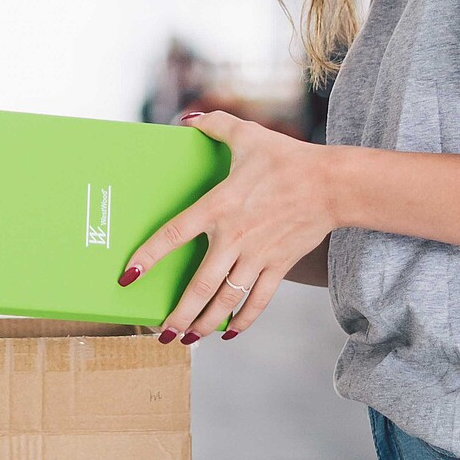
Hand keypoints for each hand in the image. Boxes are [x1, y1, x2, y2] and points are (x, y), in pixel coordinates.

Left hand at [119, 110, 336, 343]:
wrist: (331, 184)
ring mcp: (256, 255)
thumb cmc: (287, 158)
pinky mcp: (278, 265)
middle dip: (178, 314)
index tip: (128, 275)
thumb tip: (187, 119)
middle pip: (199, 284)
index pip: (173, 235)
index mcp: (218, 206)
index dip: (148, 256)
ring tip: (187, 340)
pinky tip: (229, 332)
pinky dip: (243, 319)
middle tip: (160, 332)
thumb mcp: (247, 135)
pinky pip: (258, 299)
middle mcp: (233, 237)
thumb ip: (214, 125)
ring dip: (205, 323)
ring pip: (225, 298)